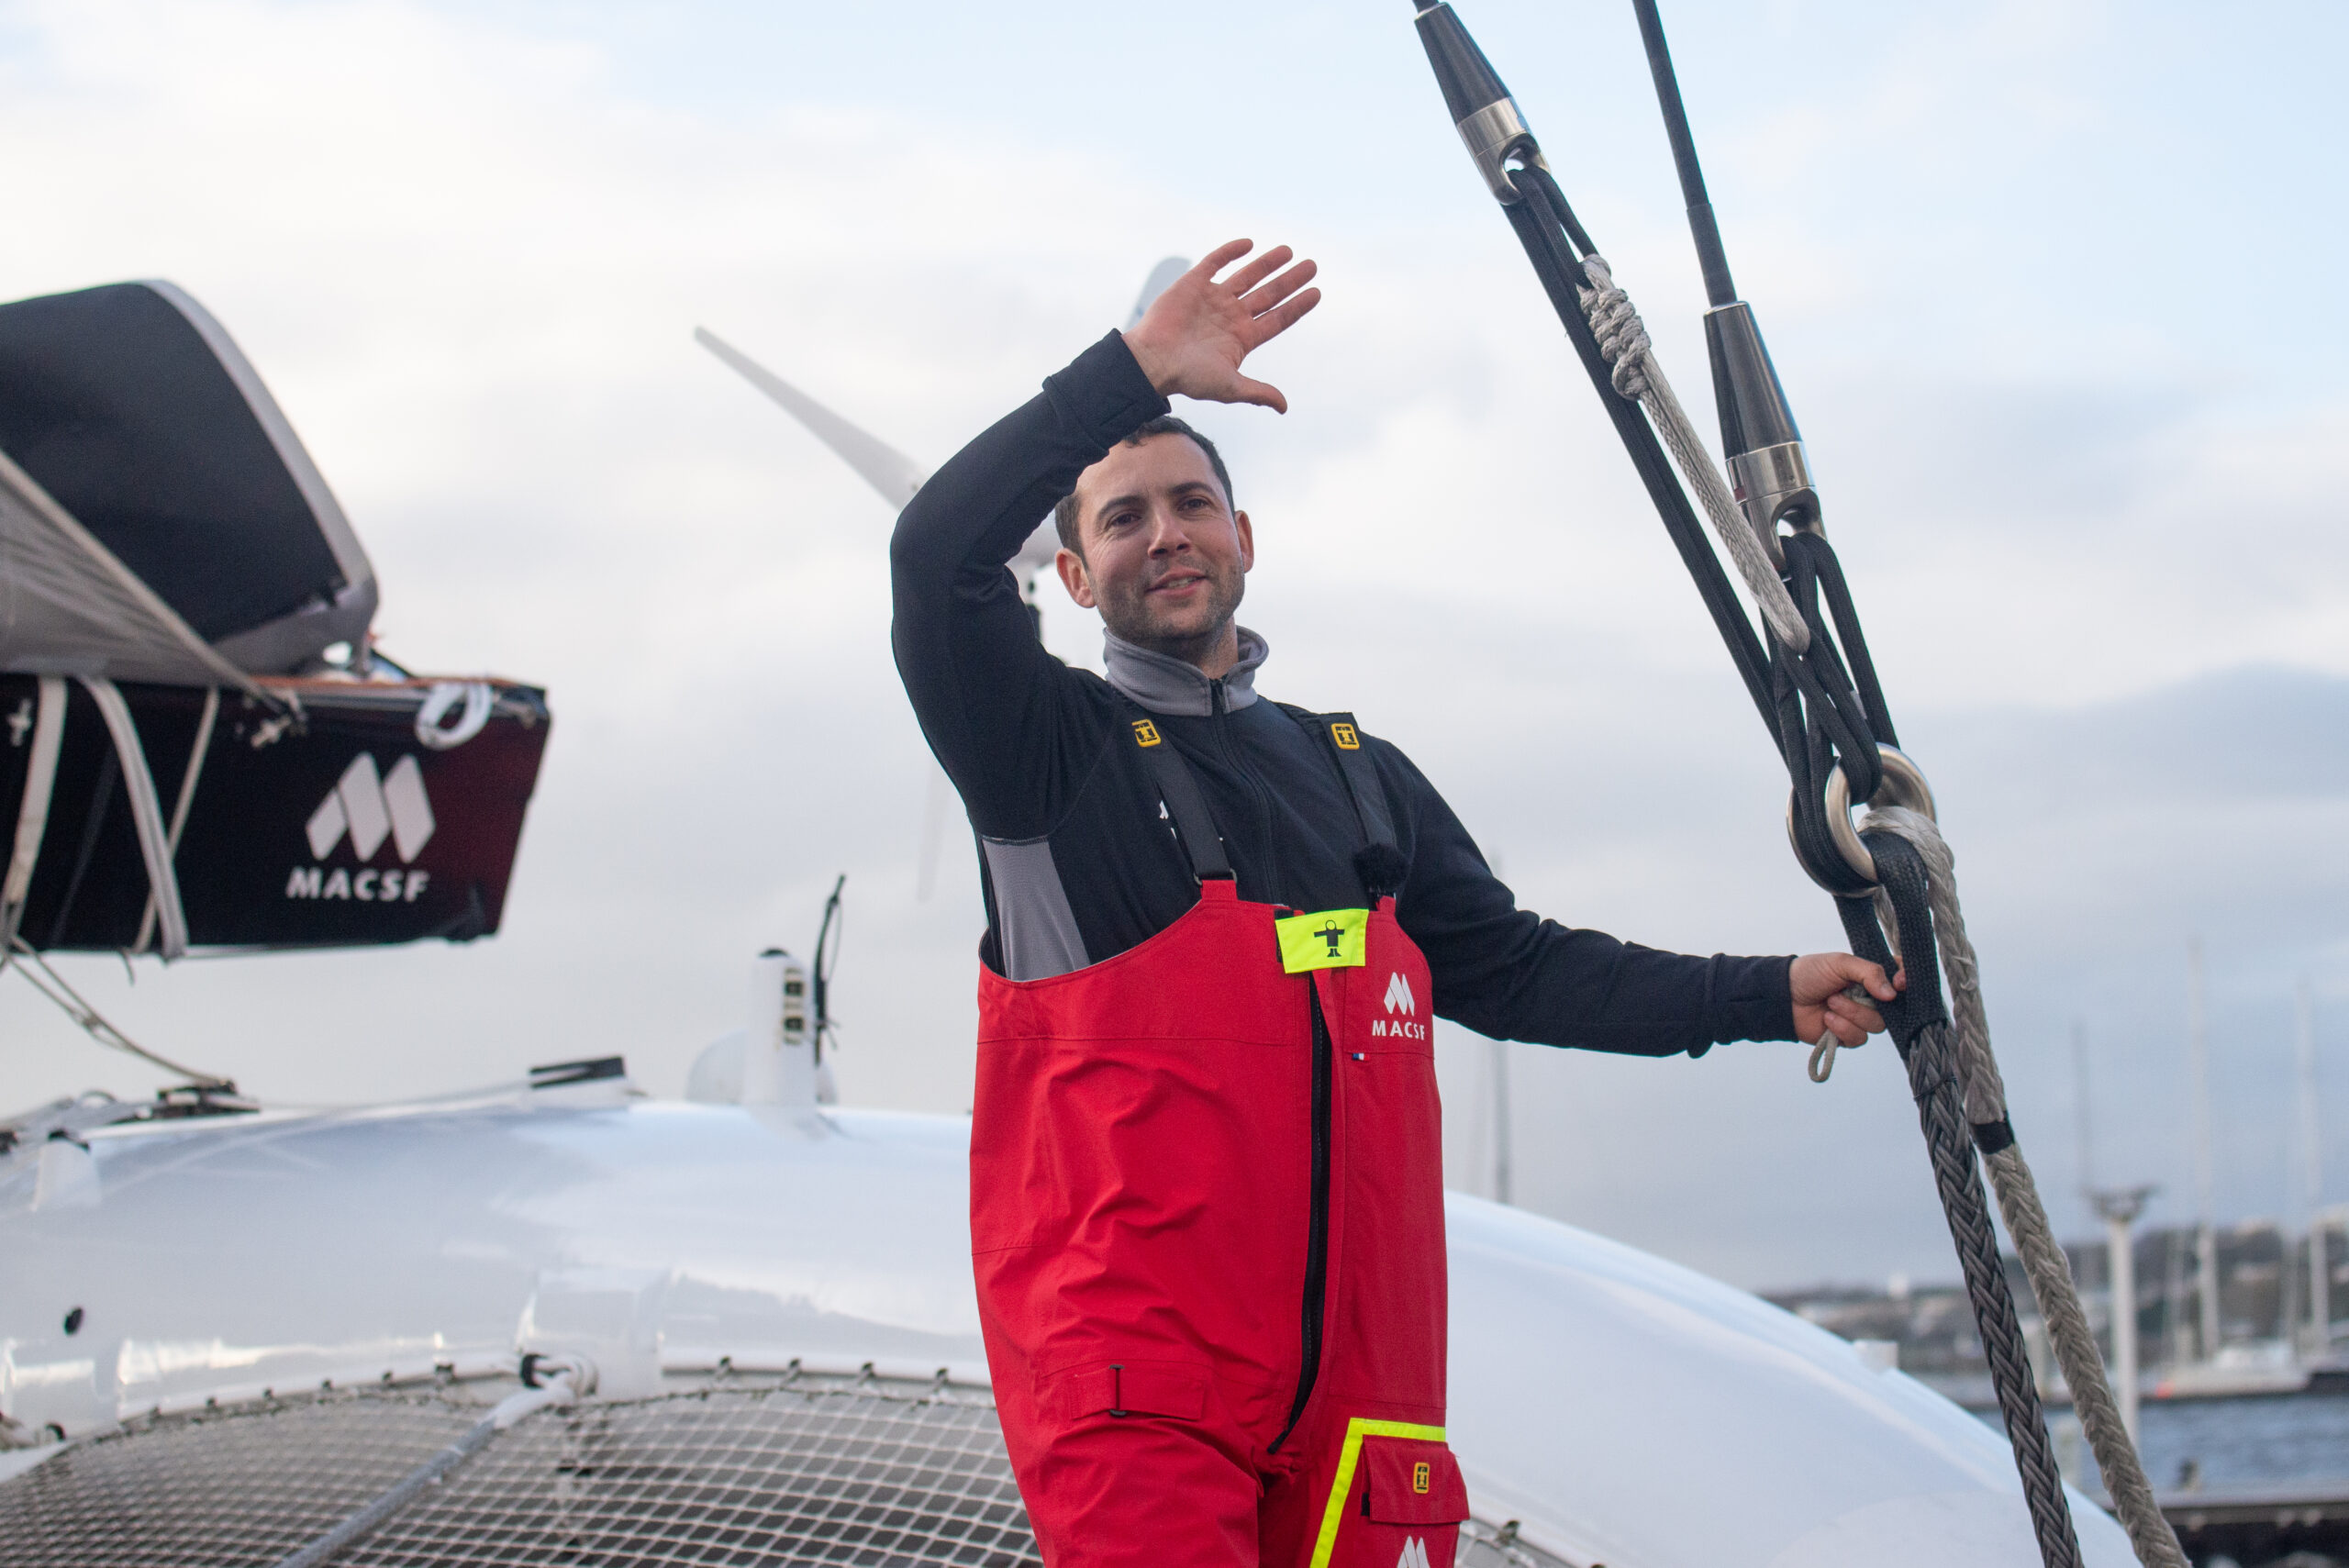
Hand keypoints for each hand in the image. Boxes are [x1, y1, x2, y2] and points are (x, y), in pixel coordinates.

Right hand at [1122, 239, 1321, 412]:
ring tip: (1289, 251)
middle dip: (1290, 280)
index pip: (1277, 318)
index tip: (1317, 293)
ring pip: (1247, 276)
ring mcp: (1212, 299)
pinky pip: (1214, 263)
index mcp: (1241, 338)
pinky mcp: (1192, 284)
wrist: (1152, 360)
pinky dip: (1230, 252)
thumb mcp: (1230, 386)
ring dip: (1267, 263)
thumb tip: (1284, 407)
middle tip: (1312, 266)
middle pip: (1268, 294)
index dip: (1297, 306)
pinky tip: (1249, 244)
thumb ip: (1258, 392)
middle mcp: (1230, 317)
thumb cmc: (1188, 377)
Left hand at [1790, 952, 1900, 1048]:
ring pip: (1876, 1026)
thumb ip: (1869, 973)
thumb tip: (1892, 994)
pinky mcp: (1848, 1035)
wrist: (1783, 996)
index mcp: (1872, 977)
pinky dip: (1842, 1028)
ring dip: (1850, 1014)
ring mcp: (1860, 1018)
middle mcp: (1872, 999)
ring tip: (1830, 1002)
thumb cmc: (1810, 973)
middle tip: (1840, 992)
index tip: (1898, 983)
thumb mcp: (1840, 963)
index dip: (1905, 983)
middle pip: (1893, 1009)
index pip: (1903, 980)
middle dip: (1864, 1003)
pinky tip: (1826, 1019)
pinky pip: (1859, 1039)